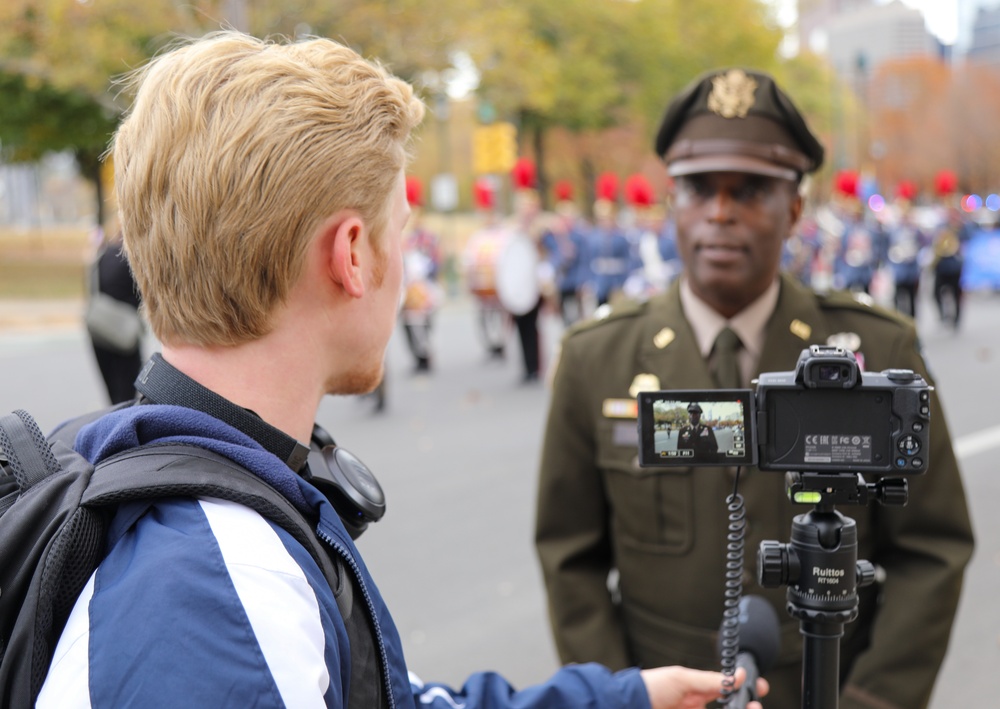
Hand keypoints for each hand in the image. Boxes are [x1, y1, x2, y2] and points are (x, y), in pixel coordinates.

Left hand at [640, 665, 767, 708]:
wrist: (626, 705)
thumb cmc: (649, 688)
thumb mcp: (682, 678)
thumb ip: (711, 679)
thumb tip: (738, 674)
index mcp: (697, 693)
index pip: (727, 693)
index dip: (743, 692)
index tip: (759, 689)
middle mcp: (698, 708)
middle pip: (729, 708)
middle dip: (744, 707)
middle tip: (753, 705)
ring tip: (746, 708)